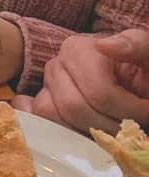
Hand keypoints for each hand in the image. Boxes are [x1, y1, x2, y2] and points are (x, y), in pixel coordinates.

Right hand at [12, 29, 148, 133]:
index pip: (99, 94)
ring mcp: (46, 86)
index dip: (128, 111)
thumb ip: (135, 45)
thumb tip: (103, 45)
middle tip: (132, 125)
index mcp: (76, 49)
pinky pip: (39, 120)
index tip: (147, 111)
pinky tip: (81, 131)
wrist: (135, 80)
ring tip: (113, 128)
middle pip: (74, 107)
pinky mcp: (44, 104)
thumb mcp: (148, 54)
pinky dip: (56, 129)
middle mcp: (55, 65)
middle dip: (108, 124)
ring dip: (87, 131)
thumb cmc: (142, 69)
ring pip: (53, 117)